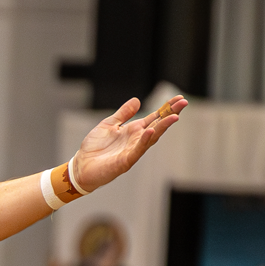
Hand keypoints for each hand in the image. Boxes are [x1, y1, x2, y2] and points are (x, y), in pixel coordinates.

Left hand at [71, 96, 186, 191]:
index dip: (166, 108)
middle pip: (158, 126)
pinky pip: (137, 150)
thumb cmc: (94, 148)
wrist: (80, 167)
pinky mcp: (125, 161)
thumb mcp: (108, 125)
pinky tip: (150, 131)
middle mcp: (136, 140)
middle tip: (184, 103)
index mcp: (133, 131)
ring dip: (163, 127)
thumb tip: (137, 100)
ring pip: (151, 138)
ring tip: (174, 117)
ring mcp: (132, 151)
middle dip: (171, 115)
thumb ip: (123, 114)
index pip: (154, 118)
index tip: (179, 98)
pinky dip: (144, 141)